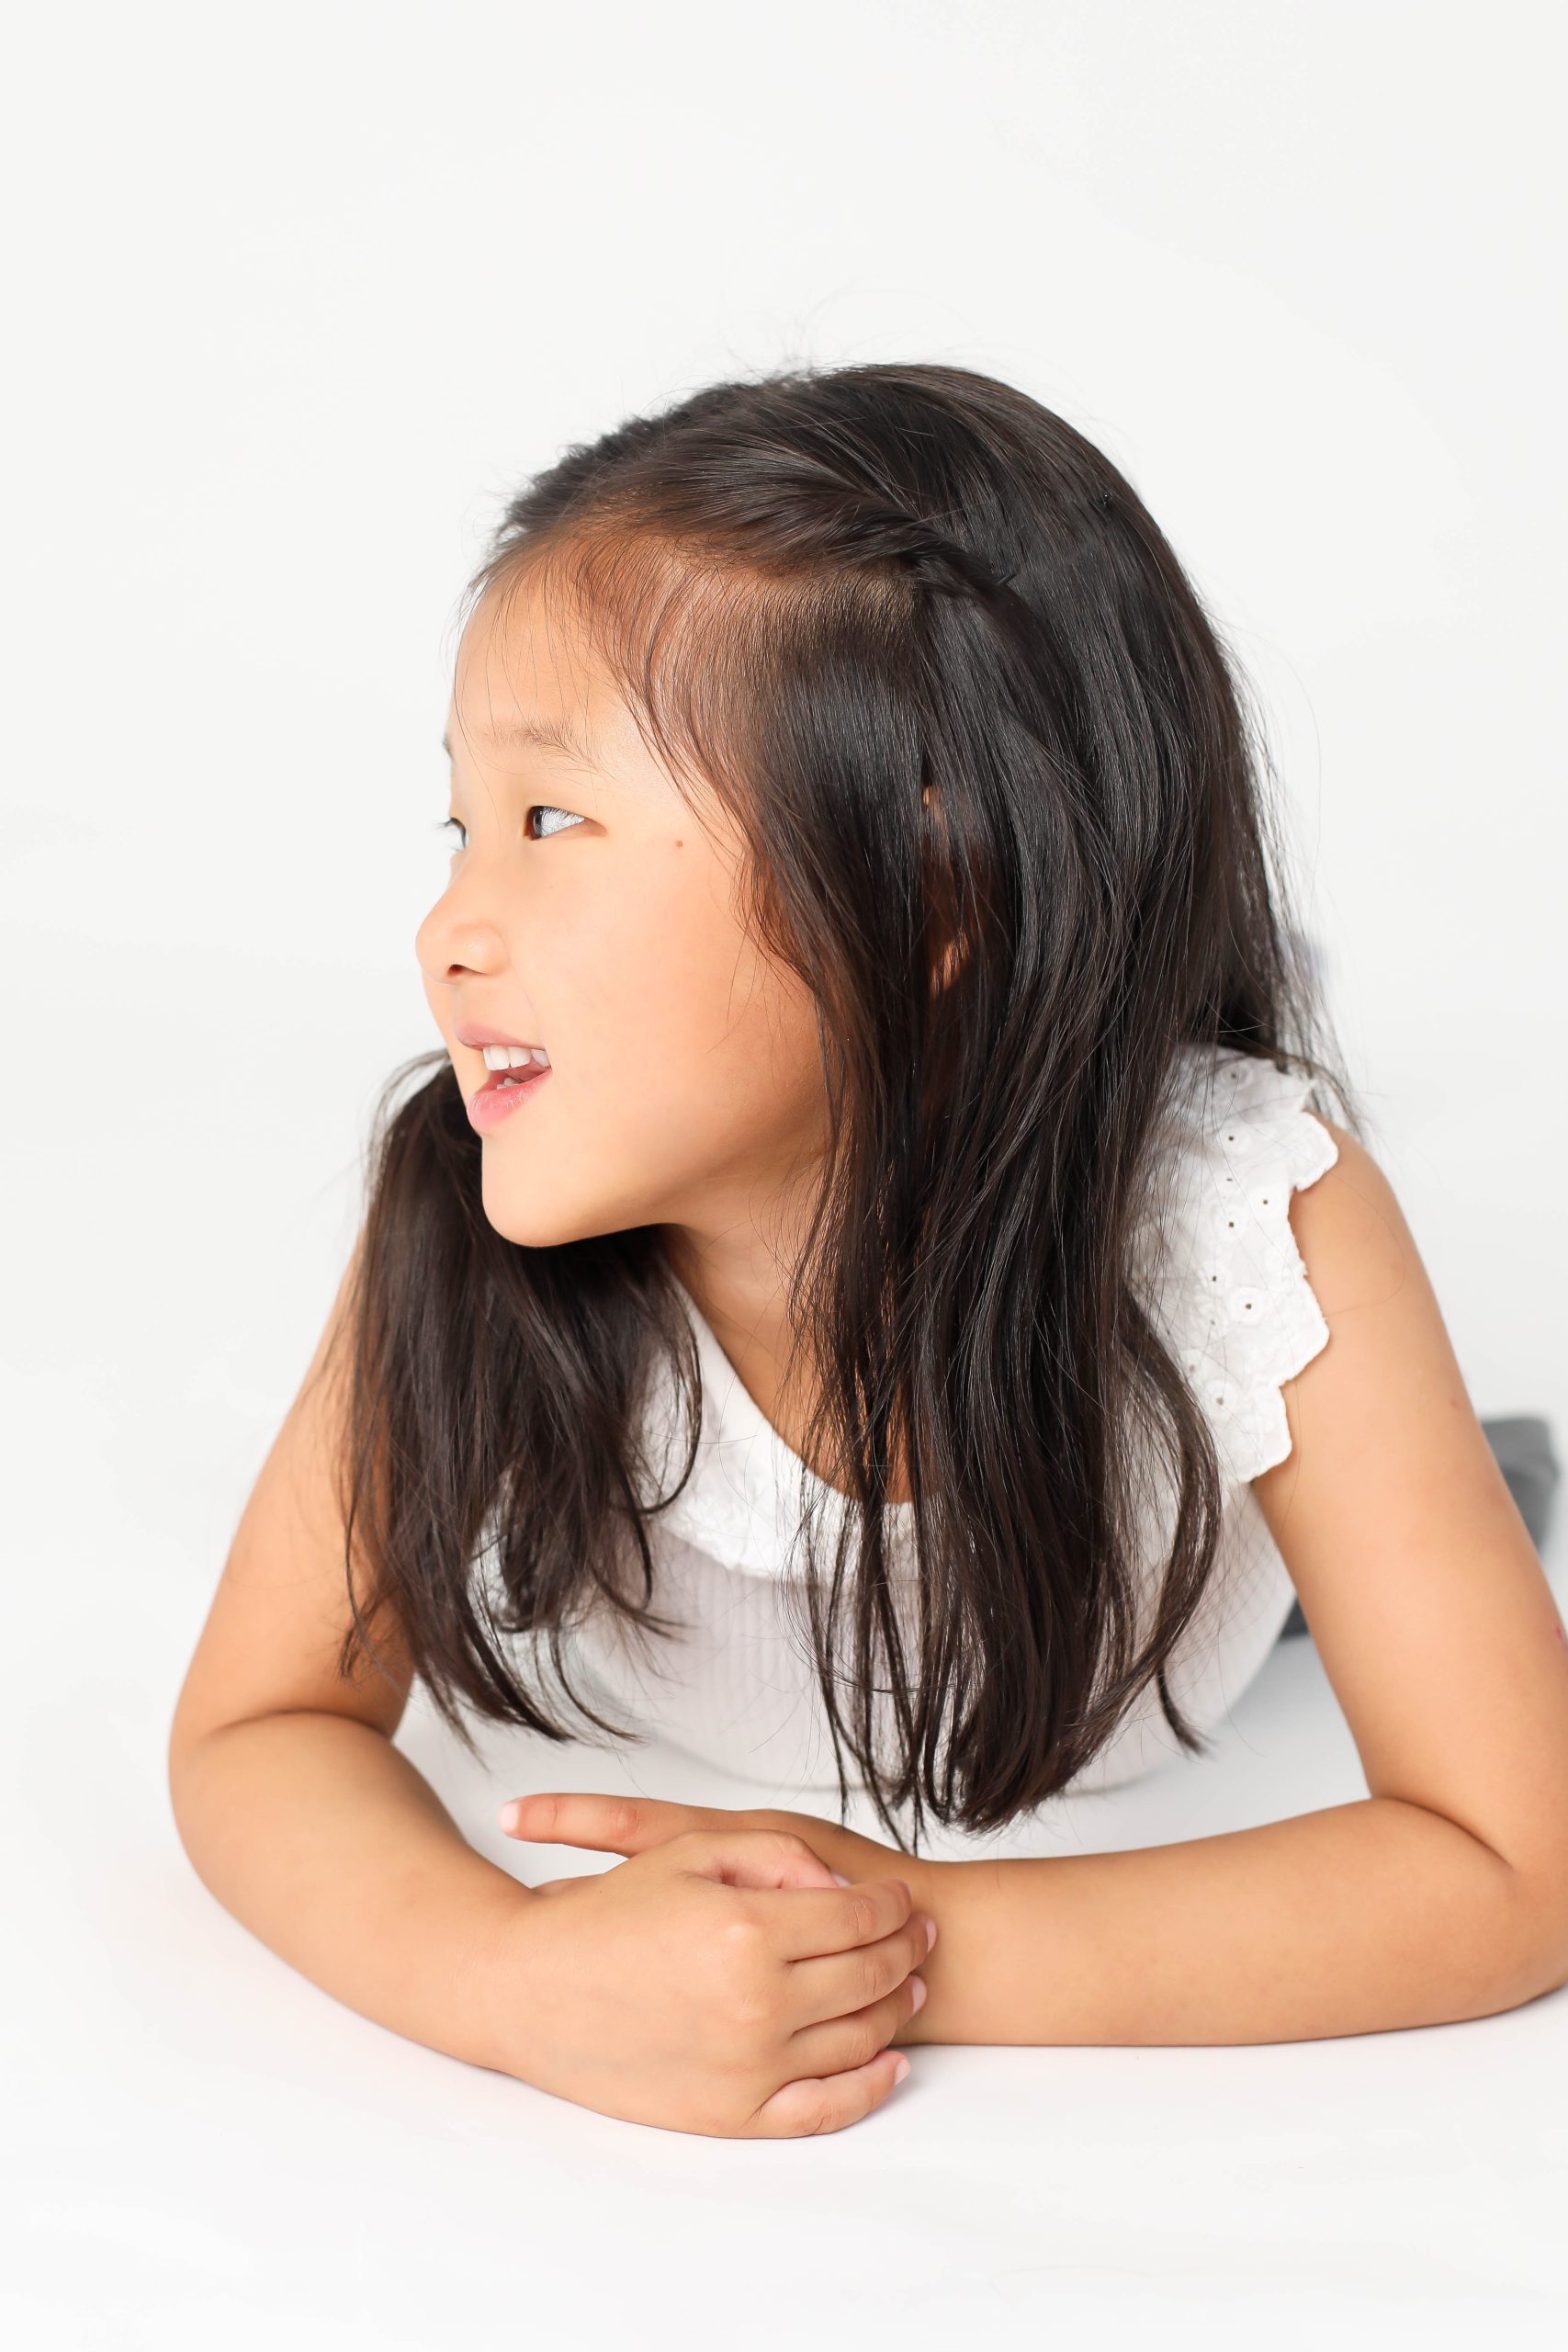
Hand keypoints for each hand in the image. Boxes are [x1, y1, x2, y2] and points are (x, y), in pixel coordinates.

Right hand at [491, 1796, 934, 2138]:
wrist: (530, 1989)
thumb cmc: (604, 1915)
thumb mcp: (688, 1850)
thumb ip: (775, 1856)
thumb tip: (845, 1892)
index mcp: (746, 1929)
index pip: (857, 1918)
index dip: (892, 1905)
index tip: (902, 1898)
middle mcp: (754, 2004)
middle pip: (868, 1976)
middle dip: (905, 1950)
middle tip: (921, 1935)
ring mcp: (746, 2067)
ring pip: (858, 2040)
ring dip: (895, 2009)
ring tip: (909, 1984)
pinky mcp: (730, 2115)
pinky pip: (824, 2108)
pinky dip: (869, 2087)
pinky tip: (888, 2062)